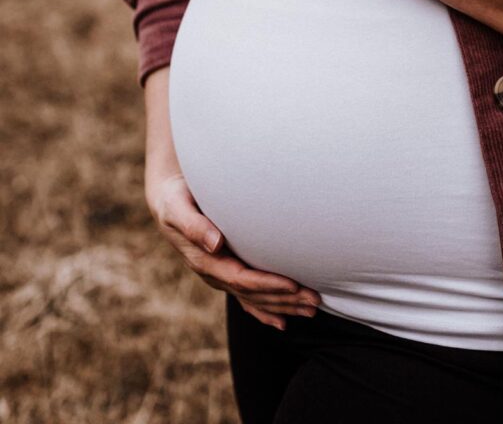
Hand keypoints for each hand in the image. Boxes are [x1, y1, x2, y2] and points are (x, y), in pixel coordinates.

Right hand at [145, 168, 321, 329]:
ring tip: (312, 308)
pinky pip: (247, 297)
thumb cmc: (175, 200)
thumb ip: (194, 226)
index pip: (240, 279)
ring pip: (254, 298)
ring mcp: (220, 276)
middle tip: (314, 300)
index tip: (292, 285)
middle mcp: (213, 274)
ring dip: (283, 305)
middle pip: (253, 294)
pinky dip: (265, 311)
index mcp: (204, 261)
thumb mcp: (177, 208)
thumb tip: (216, 244)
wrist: (168, 202)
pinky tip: (283, 322)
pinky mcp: (226, 271)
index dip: (266, 284)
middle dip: (284, 299)